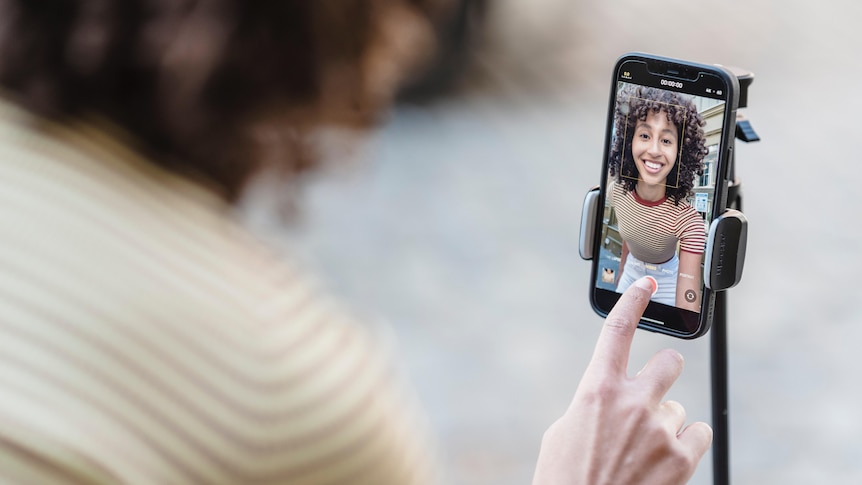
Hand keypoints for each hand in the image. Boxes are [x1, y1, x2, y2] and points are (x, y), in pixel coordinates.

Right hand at [532, 276, 712, 484]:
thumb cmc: (565, 477)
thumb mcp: (563, 432)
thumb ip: (592, 404)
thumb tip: (611, 397)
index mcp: (596, 390)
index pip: (617, 330)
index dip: (633, 300)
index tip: (647, 283)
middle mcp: (631, 402)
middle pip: (669, 362)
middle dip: (664, 372)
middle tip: (656, 389)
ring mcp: (660, 430)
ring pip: (679, 409)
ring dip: (666, 424)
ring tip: (642, 452)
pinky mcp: (682, 459)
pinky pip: (699, 434)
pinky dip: (685, 446)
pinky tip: (663, 462)